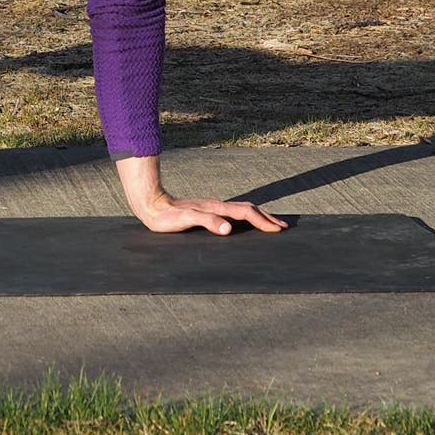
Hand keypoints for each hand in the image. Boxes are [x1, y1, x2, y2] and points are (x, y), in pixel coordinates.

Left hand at [115, 153, 287, 233]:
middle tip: (283, 226)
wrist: (152, 205)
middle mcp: (217, 206)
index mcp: (216, 208)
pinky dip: (245, 217)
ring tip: (270, 223)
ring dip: (258, 216)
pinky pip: (233, 213)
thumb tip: (229, 228)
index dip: (263, 221)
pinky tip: (243, 223)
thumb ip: (207, 222)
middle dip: (266, 217)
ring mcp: (213, 208)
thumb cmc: (167, 217)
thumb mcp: (186, 220)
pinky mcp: (207, 211)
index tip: (278, 229)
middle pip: (248, 209)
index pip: (245, 213)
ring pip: (241, 210)